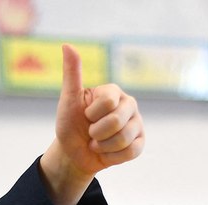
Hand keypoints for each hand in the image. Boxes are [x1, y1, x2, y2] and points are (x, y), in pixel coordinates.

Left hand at [41, 44, 143, 204]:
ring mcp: (137, 124)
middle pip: (117, 121)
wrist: (74, 154)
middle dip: (96, 133)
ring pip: (124, 139)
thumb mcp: (68, 100)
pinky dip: (112, 157)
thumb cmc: (70, 124)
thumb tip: (67, 45)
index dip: (91, 115)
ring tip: (97, 143)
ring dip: (103, 147)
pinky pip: (131, 152)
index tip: (85, 116)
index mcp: (113, 91)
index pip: (108, 102)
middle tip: (90, 133)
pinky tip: (106, 153)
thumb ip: (71, 74)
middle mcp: (129, 104)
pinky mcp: (140, 143)